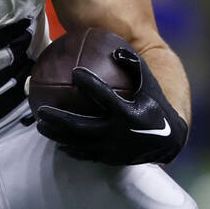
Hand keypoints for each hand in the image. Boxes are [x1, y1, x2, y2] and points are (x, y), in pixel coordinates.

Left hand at [36, 48, 187, 164]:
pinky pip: (86, 154)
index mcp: (131, 114)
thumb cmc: (155, 104)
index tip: (75, 72)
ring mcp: (114, 149)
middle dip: (59, 119)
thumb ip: (133, 65)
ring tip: (39, 125)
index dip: (91, 84)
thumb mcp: (149, 84)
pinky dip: (70, 148)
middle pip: (82, 127)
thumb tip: (115, 49)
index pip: (107, 97)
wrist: (170, 140)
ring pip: (80, 143)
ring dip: (58, 135)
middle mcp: (120, 134)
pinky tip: (56, 140)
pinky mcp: (111, 159)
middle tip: (41, 109)